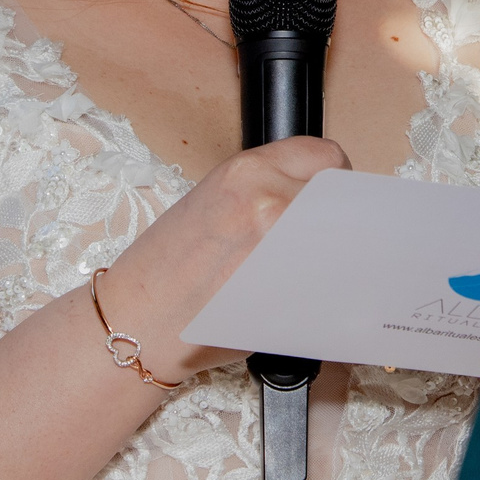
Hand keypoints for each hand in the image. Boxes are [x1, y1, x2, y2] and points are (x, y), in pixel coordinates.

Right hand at [96, 138, 350, 384]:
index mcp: (246, 170)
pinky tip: (304, 299)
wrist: (135, 321)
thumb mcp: (212, 204)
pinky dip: (329, 291)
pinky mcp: (290, 288)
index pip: (326, 158)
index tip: (328, 204)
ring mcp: (282, 243)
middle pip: (342, 201)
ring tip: (309, 274)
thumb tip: (318, 206)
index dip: (331, 185)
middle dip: (339, 223)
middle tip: (321, 245)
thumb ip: (266, 193)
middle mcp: (268, 198)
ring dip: (337, 257)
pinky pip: (332, 283)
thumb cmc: (165, 271)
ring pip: (344, 242)